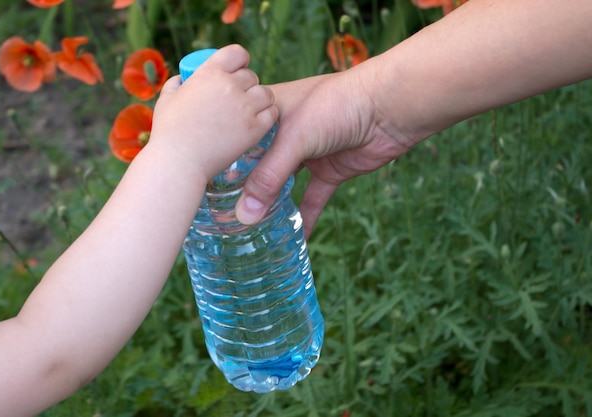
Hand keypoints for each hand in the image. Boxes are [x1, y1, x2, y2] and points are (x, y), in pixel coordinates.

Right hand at [148, 44, 277, 180]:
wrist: (179, 161)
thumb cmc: (169, 132)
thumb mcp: (167, 99)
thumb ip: (177, 84)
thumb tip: (182, 79)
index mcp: (210, 73)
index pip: (237, 53)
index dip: (240, 61)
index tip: (237, 70)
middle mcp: (230, 86)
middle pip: (251, 76)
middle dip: (247, 85)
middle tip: (240, 99)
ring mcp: (245, 107)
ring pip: (266, 94)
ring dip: (260, 100)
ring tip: (251, 111)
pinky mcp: (255, 128)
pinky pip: (272, 113)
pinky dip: (268, 116)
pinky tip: (259, 122)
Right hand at [235, 62, 414, 237]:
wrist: (389, 108)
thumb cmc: (337, 105)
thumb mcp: (294, 139)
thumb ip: (268, 177)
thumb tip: (245, 216)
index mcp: (268, 113)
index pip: (236, 138)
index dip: (220, 161)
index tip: (202, 187)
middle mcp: (285, 133)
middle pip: (257, 165)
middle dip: (242, 189)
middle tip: (220, 216)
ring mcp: (308, 153)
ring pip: (283, 184)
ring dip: (271, 205)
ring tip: (249, 231)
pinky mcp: (331, 170)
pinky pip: (313, 198)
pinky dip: (306, 218)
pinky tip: (295, 239)